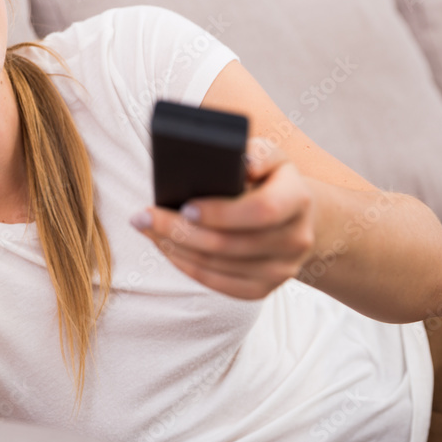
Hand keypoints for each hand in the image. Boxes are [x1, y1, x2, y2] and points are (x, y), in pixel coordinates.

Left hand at [132, 137, 315, 299]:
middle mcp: (296, 239)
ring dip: (175, 248)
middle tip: (143, 216)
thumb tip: (241, 163)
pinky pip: (218, 284)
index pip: (260, 211)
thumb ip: (257, 153)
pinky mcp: (264, 289)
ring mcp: (282, 270)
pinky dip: (186, 266)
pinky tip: (165, 248)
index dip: (221, 213)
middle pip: (229, 244)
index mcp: (298, 200)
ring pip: (218, 267)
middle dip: (179, 231)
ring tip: (146, 227)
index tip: (184, 206)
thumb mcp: (270, 155)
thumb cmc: (271, 179)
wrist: (296, 216)